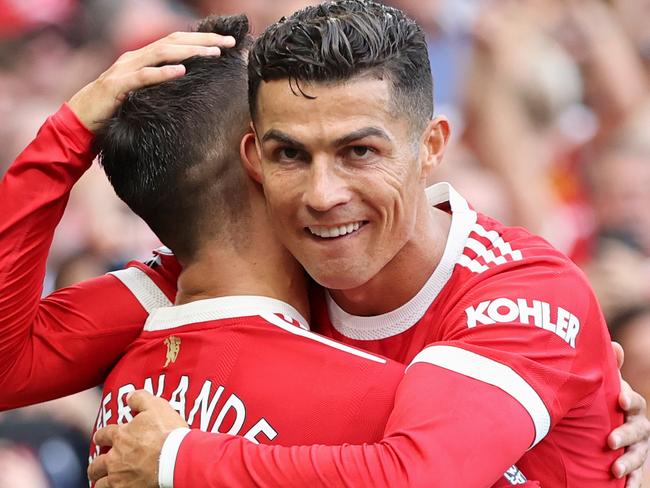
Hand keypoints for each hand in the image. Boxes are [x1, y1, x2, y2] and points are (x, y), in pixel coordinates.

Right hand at [68, 31, 234, 131]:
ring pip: (161, 53)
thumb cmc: (113, 112)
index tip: (226, 43)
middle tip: (230, 42)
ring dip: (190, 52)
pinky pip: (142, 77)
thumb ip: (159, 87)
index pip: (175, 42)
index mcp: (141, 59)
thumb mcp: (142, 96)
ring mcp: (124, 70)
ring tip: (213, 53)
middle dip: (203, 39)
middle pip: (173, 41)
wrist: (79, 124)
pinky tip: (182, 71)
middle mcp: (133, 58)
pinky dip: (162, 72)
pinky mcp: (117, 87)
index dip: (201, 39)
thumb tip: (186, 85)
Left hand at [88, 390, 188, 487]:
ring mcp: (119, 477)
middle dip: (96, 465)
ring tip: (103, 483)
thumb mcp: (157, 406)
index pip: (103, 435)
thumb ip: (140, 398)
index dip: (101, 436)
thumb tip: (129, 396)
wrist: (177, 459)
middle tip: (98, 466)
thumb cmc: (168, 432)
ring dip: (100, 482)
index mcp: (120, 436)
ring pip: (100, 484)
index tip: (101, 438)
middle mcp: (115, 458)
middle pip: (96, 464)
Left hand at [609, 342, 649, 486]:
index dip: (630, 400)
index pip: (635, 402)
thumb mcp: (605, 386)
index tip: (620, 400)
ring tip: (614, 471)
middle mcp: (638, 426)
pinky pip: (636, 475)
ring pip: (638, 455)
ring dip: (629, 463)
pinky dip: (633, 482)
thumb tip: (615, 345)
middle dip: (625, 435)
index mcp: (632, 406)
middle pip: (638, 431)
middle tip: (610, 441)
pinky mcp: (632, 465)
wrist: (601, 425)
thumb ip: (610, 369)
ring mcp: (637, 447)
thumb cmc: (603, 401)